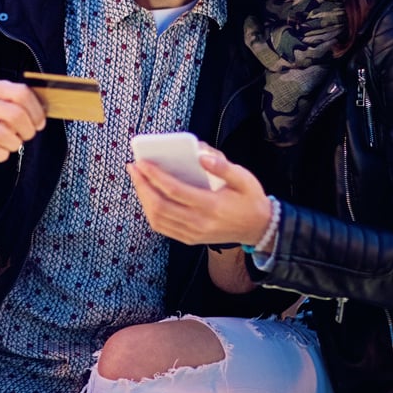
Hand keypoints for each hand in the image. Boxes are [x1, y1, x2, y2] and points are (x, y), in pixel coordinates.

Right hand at [0, 79, 46, 172]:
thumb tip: (43, 115)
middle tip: (27, 136)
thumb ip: (24, 107)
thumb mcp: (7, 109)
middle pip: (15, 114)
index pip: (21, 93)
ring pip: (2, 134)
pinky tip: (1, 153)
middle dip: (27, 130)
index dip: (36, 111)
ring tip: (13, 144)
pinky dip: (2, 155)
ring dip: (14, 144)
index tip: (39, 123)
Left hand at [128, 144, 271, 246]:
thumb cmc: (250, 199)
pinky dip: (150, 211)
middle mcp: (199, 223)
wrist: (259, 228)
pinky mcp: (190, 239)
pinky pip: (163, 227)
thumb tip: (200, 154)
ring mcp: (193, 234)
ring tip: (137, 179)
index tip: (142, 162)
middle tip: (133, 167)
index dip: (155, 176)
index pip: (175, 190)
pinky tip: (147, 196)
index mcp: (212, 206)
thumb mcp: (245, 178)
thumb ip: (223, 166)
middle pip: (160, 206)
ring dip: (143, 198)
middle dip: (142, 185)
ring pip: (158, 219)